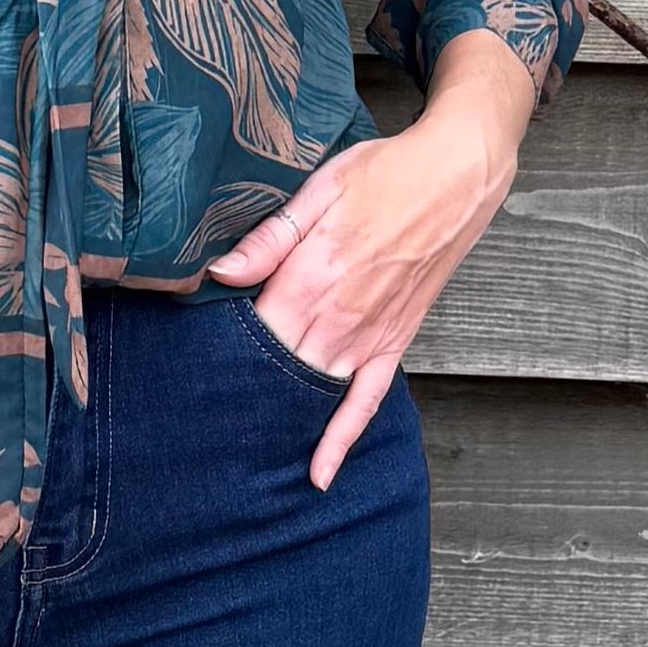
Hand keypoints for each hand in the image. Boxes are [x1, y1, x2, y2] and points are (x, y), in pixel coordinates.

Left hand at [203, 46, 531, 487]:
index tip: (190, 368)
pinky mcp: (394, 343)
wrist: (457, 177)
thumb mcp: (319, 190)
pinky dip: (342, 439)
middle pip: (275, 367)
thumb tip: (220, 273)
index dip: (219, 350)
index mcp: (311, 276)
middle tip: (202, 415)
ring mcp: (368, 336)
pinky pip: (365, 402)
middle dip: (240, 389)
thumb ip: (268, 239)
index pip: (250, 331)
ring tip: (239, 445)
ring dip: (279, 417)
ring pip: (312, 391)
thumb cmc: (386, 174)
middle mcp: (338, 316)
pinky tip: (320, 472)